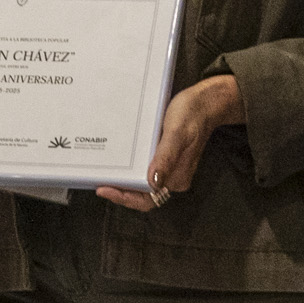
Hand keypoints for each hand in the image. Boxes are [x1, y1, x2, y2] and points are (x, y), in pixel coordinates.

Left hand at [97, 73, 239, 210]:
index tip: (105, 189)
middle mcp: (172, 177)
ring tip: (103, 173)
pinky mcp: (164, 158)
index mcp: (177, 178)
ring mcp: (168, 168)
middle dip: (120, 191)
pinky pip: (144, 169)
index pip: (147, 200)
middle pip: (141, 195)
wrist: (205, 102)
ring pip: (141, 183)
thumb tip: (154, 182)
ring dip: (123, 181)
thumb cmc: (193, 115)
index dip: (125, 198)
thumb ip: (166, 157)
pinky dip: (130, 169)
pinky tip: (119, 161)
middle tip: (97, 182)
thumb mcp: (177, 133)